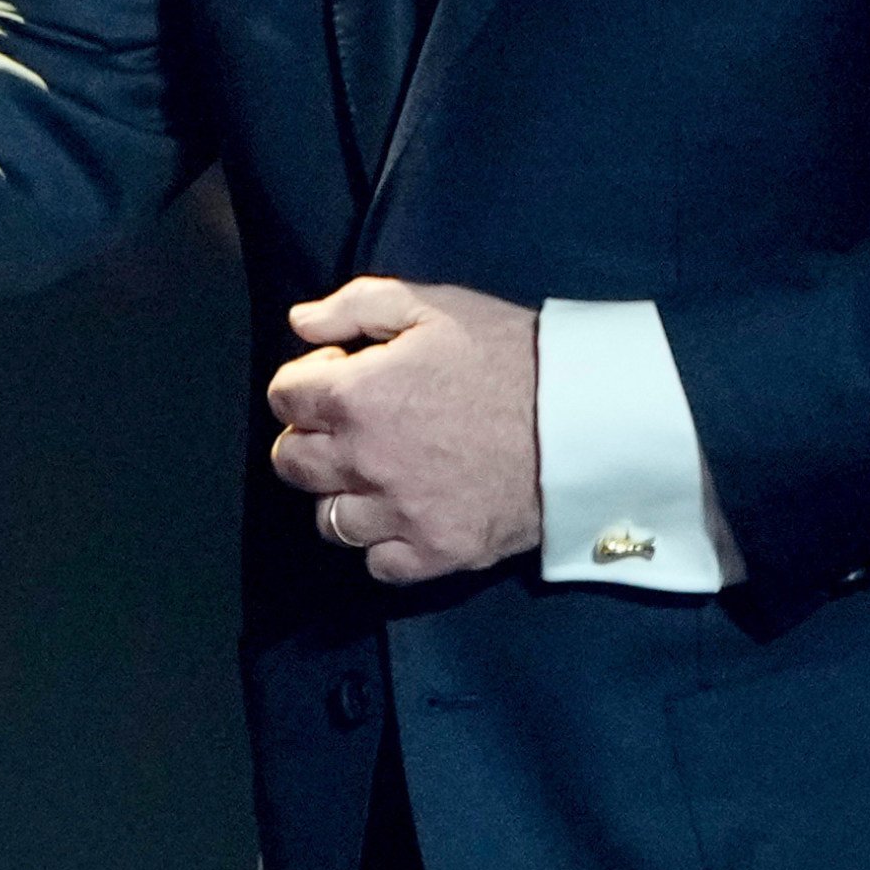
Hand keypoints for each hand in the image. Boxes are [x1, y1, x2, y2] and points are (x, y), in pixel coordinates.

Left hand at [265, 277, 539, 585]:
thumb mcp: (432, 305)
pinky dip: (384, 545)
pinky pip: (379, 565)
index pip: (283, 397)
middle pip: (292, 463)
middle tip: (351, 428)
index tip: (342, 375)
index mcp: (355, 396)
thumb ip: (354, 306)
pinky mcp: (438, 550)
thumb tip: (300, 322)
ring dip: (343, 496)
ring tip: (379, 476)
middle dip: (311, 439)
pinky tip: (407, 516)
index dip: (307, 381)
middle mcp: (364, 461)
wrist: (586, 417)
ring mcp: (400, 512)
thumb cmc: (510, 353)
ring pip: (330, 520)